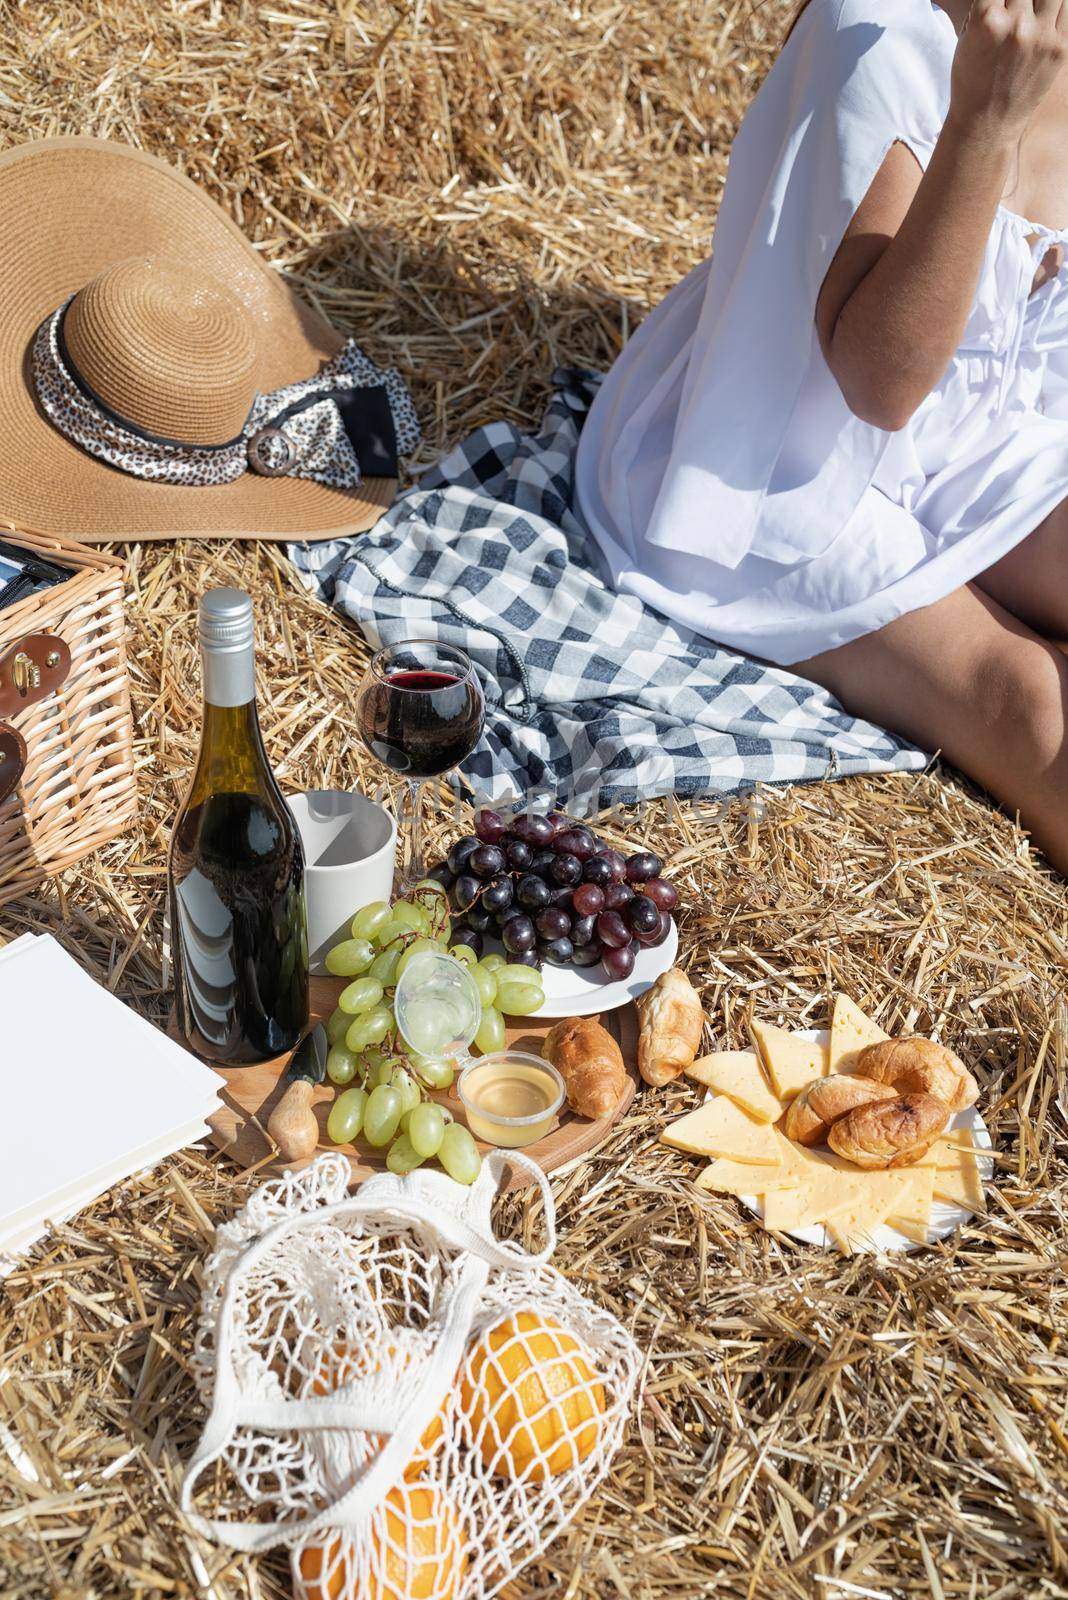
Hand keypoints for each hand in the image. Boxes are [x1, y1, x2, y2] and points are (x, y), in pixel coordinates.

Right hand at [950, 0, 1067, 137]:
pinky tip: (1045, 14)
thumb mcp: (968, 37)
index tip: (1002, 2)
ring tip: (1032, 8)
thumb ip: (987, 5)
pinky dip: (1056, 8)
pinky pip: (1066, 9)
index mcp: (987, 21)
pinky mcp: (1060, 47)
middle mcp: (1017, 26)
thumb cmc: (972, 79)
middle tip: (1016, 6)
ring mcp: (1042, 36)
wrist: (988, 123)